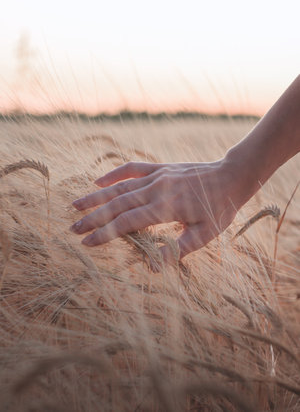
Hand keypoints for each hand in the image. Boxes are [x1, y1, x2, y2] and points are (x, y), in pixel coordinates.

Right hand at [70, 158, 244, 259]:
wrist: (231, 176)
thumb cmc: (219, 208)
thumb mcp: (204, 235)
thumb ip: (177, 249)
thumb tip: (152, 267)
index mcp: (166, 207)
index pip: (128, 222)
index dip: (106, 233)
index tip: (87, 242)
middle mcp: (157, 189)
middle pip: (118, 204)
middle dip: (94, 217)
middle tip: (73, 228)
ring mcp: (157, 176)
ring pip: (120, 186)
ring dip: (96, 196)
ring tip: (76, 205)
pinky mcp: (160, 167)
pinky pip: (132, 168)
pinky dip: (114, 173)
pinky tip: (98, 180)